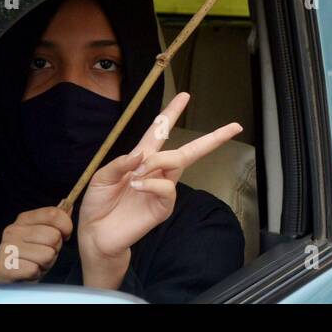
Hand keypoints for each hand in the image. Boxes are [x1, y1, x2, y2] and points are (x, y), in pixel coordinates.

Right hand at [0, 206, 71, 282]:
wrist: (13, 279)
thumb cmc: (33, 256)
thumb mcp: (46, 234)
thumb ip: (56, 219)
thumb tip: (68, 203)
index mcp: (24, 219)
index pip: (53, 214)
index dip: (66, 226)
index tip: (65, 235)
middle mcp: (12, 230)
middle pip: (53, 236)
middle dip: (55, 249)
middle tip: (45, 254)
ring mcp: (5, 248)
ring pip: (46, 254)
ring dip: (46, 263)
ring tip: (37, 263)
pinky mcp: (2, 267)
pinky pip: (33, 269)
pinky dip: (35, 274)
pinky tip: (29, 272)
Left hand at [77, 92, 241, 287]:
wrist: (96, 235)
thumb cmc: (98, 205)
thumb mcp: (100, 178)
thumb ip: (120, 163)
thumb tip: (143, 155)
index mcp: (140, 160)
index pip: (159, 132)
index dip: (171, 113)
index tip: (185, 96)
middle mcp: (156, 171)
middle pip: (189, 150)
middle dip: (213, 138)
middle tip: (235, 127)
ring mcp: (162, 189)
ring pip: (177, 162)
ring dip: (157, 162)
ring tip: (135, 175)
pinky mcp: (163, 207)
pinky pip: (167, 187)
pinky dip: (151, 183)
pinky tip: (136, 186)